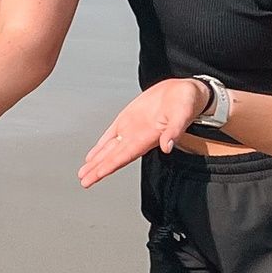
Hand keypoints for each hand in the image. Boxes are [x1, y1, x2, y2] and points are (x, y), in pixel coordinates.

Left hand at [78, 77, 207, 186]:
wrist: (184, 91)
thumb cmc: (187, 103)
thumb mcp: (183, 114)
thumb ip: (175, 130)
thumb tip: (168, 146)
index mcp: (149, 137)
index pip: (125, 156)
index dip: (109, 166)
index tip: (96, 176)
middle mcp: (138, 136)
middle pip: (114, 156)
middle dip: (99, 169)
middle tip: (85, 181)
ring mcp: (132, 128)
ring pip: (110, 148)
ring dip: (97, 161)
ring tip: (84, 173)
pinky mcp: (129, 118)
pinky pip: (111, 134)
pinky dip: (101, 145)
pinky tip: (93, 155)